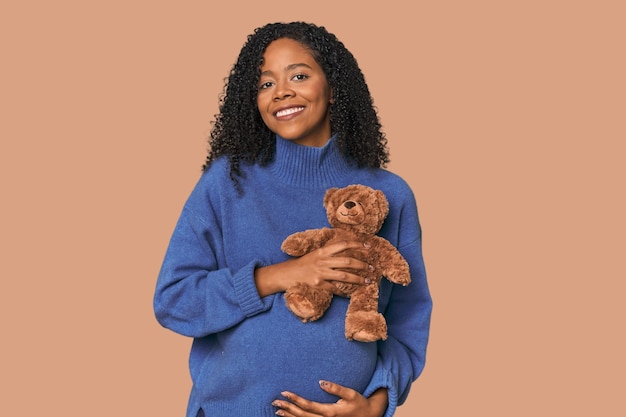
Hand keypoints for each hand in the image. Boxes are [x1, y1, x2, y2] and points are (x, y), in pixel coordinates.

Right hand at [255, 241, 372, 297]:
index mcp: (323, 251)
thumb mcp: (316, 254)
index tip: (368, 247)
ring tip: (367, 281)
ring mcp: (321, 274)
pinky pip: (336, 289)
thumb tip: (347, 251)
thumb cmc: (303, 264)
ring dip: (358, 279)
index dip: (357, 245)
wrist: (287, 274)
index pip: (343, 245)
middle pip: (348, 262)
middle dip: (362, 265)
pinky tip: (352, 293)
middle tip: (372, 268)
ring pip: (345, 276)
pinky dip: (345, 292)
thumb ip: (329, 253)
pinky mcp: (319, 285)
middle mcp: (323, 261)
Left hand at [272, 380, 387, 416]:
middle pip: (302, 415)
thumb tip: (321, 382)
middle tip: (274, 402)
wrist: (369, 416)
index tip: (284, 393)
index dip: (295, 399)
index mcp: (330, 412)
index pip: (308, 405)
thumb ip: (336, 388)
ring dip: (289, 416)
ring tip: (277, 411)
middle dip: (287, 408)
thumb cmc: (359, 404)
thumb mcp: (351, 394)